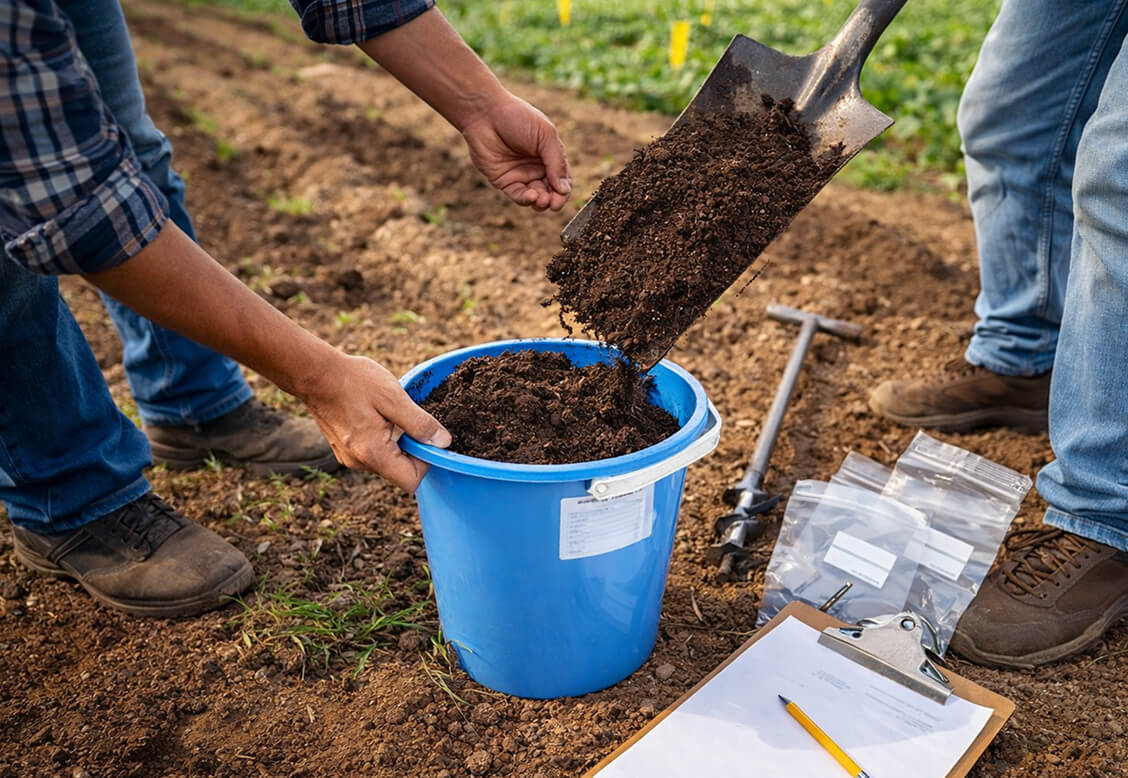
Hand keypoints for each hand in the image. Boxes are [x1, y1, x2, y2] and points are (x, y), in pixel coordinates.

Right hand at [300, 354, 450, 490]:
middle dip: (412, 449)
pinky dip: (383, 437)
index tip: (427, 435)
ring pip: (387, 460)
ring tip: (390, 413)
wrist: (314, 373)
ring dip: (397, 441)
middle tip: (409, 418)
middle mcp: (359, 463)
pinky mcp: (344, 448)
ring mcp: (349, 457)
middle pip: (400, 472)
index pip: (412, 481)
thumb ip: (420, 424)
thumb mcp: (394, 398)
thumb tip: (443, 443)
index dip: (427, 462)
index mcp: (373, 454)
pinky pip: (373, 451)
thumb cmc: (353, 381)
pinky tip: (377, 414)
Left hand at [460, 93, 571, 210]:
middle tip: (553, 203)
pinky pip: (518, 196)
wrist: (486, 114)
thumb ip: (556, 162)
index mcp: (549, 155)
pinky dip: (525, 200)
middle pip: (551, 191)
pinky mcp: (504, 181)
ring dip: (541, 203)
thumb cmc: (518, 118)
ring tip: (541, 200)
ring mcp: (520, 175)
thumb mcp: (545, 135)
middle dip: (554, 200)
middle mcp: (536, 167)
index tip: (562, 194)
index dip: (564, 189)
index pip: (562, 179)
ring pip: (535, 197)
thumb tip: (564, 189)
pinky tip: (530, 196)